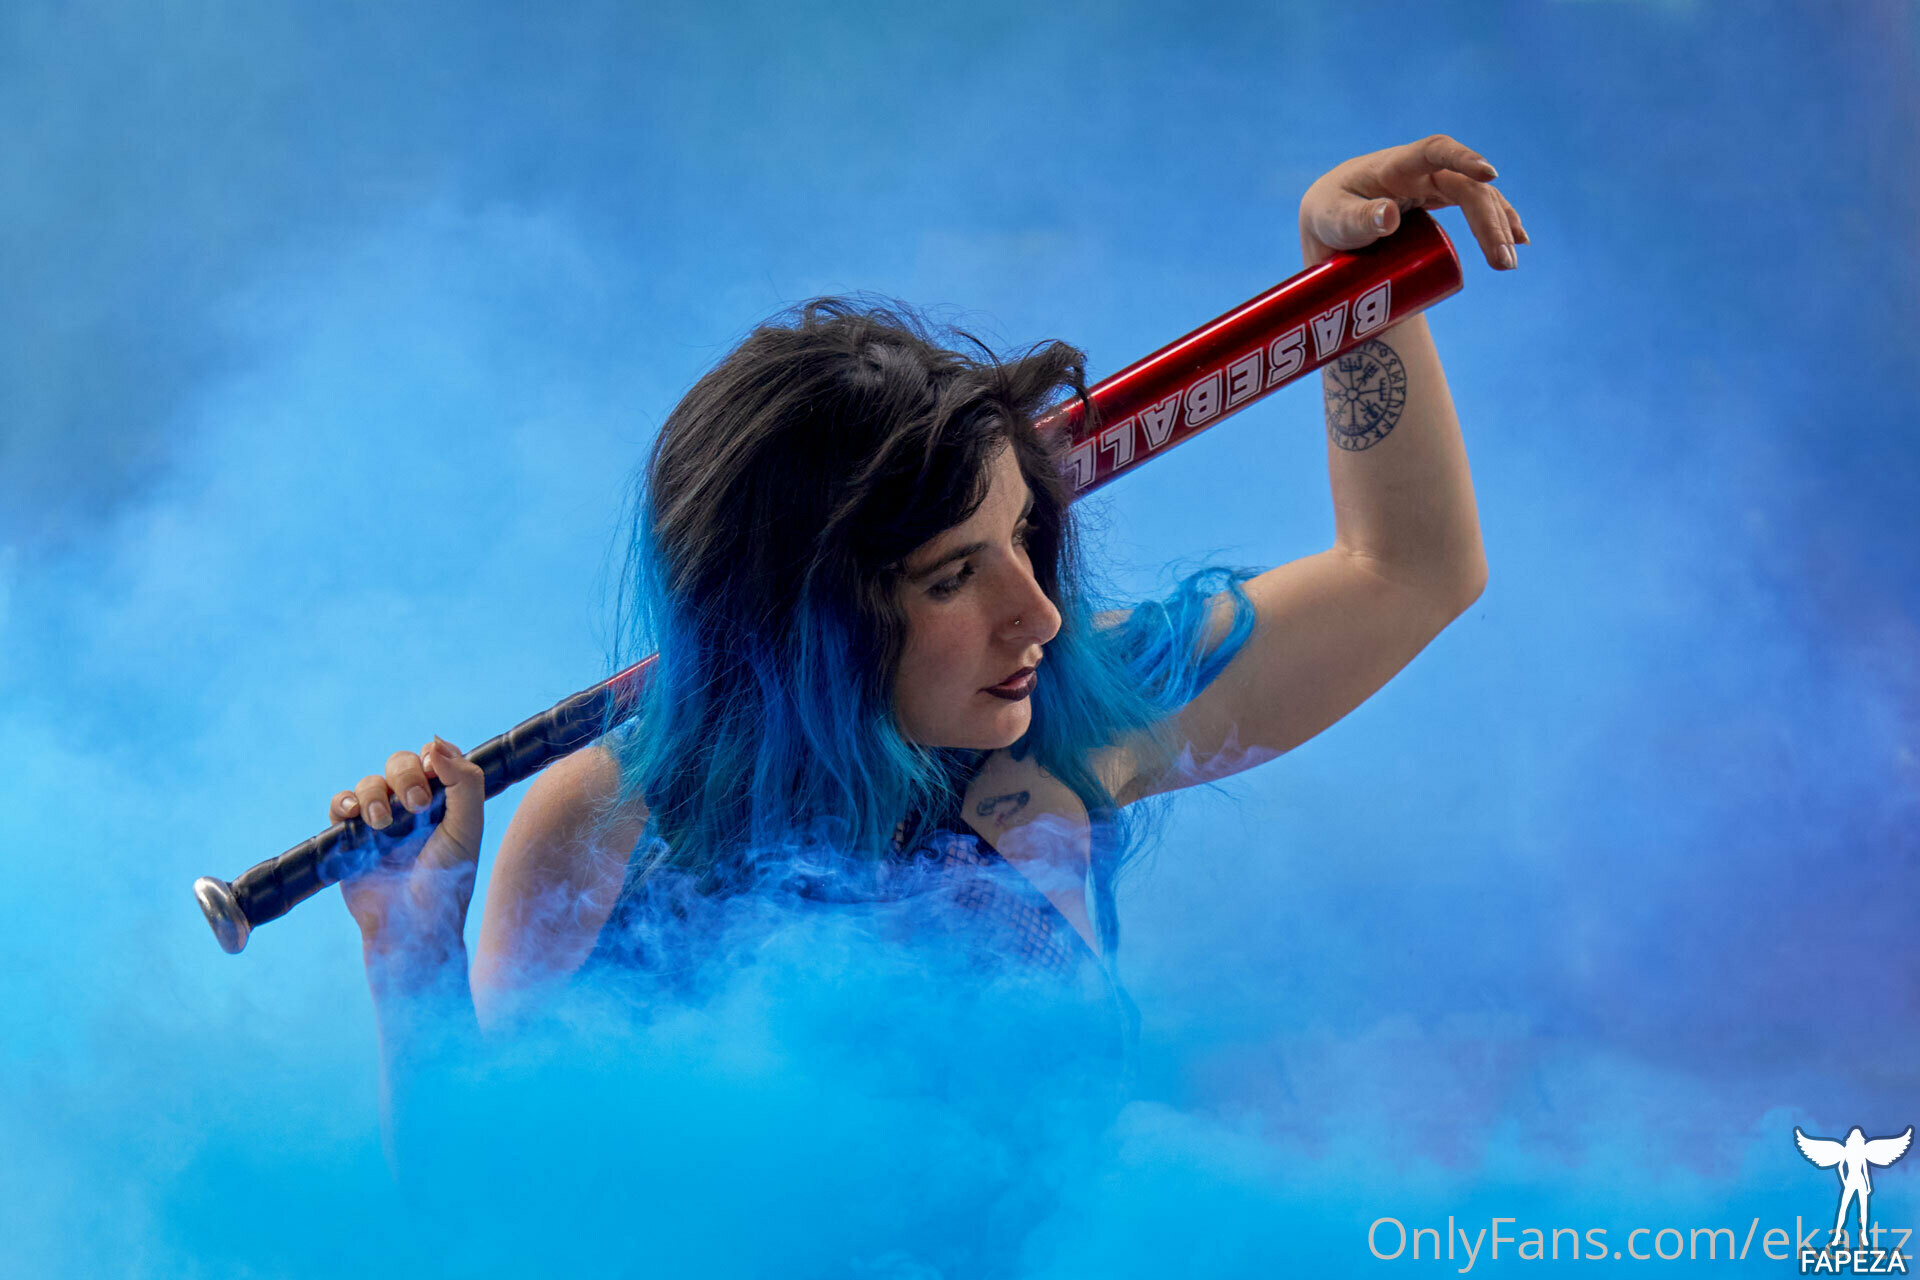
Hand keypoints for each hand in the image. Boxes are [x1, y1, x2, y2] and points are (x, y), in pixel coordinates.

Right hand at [331, 736, 486, 961]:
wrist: (411, 926)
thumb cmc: (446, 882)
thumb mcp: (467, 830)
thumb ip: (464, 783)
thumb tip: (436, 743)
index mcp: (445, 803)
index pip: (436, 758)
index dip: (433, 756)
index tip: (433, 769)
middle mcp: (413, 808)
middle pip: (401, 762)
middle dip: (405, 774)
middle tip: (415, 805)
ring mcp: (381, 821)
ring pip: (370, 782)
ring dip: (375, 795)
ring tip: (382, 824)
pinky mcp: (351, 837)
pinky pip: (340, 804)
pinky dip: (344, 803)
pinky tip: (353, 816)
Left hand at [1298, 133, 1527, 270]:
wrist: (1328, 224)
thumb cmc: (1329, 217)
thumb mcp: (1335, 220)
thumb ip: (1357, 219)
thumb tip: (1390, 216)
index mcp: (1395, 165)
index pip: (1435, 151)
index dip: (1463, 159)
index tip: (1489, 175)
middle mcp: (1420, 171)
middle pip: (1465, 187)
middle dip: (1487, 221)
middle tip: (1500, 261)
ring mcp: (1432, 185)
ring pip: (1476, 198)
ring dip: (1497, 227)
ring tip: (1508, 264)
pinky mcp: (1437, 201)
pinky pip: (1475, 206)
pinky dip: (1497, 222)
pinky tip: (1518, 241)